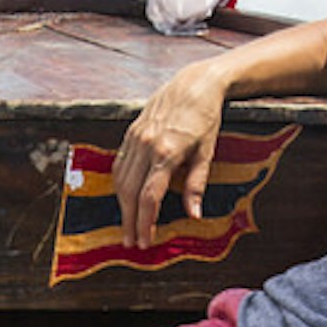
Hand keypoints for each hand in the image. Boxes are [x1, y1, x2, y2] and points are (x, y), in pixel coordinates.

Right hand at [116, 63, 231, 244]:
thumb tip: (194, 214)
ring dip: (122, 206)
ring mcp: (136, 138)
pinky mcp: (131, 132)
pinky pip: (119, 164)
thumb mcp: (207, 152)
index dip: (145, 222)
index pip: (149, 197)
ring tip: (127, 225)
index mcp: (167, 152)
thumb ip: (196, 184)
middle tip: (131, 242)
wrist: (194, 84)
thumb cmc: (206, 118)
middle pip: (129, 192)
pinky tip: (123, 198)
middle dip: (129, 220)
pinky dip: (119, 185)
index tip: (145, 241)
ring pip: (120, 180)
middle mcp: (146, 145)